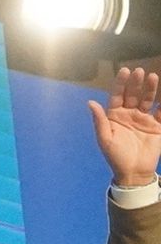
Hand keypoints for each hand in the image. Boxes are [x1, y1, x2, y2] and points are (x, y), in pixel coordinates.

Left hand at [87, 66, 160, 185]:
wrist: (133, 172)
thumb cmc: (115, 156)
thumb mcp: (105, 139)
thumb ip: (99, 120)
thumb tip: (90, 102)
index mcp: (115, 116)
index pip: (117, 96)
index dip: (121, 84)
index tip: (125, 71)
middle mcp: (130, 114)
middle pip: (133, 95)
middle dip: (136, 83)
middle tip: (140, 71)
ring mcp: (144, 119)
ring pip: (147, 100)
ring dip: (150, 89)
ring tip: (153, 77)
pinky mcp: (157, 126)